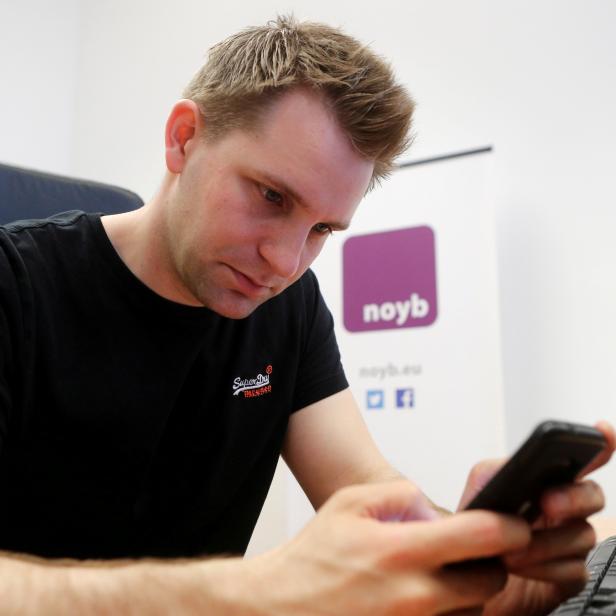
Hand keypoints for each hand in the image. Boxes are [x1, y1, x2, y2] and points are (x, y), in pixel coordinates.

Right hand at [250, 480, 530, 614]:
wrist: (282, 608)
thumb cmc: (314, 558)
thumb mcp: (350, 503)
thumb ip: (398, 494)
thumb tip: (433, 509)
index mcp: (401, 552)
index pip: (481, 537)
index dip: (509, 526)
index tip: (514, 522)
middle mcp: (415, 597)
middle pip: (491, 582)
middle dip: (490, 563)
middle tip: (470, 551)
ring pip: (476, 612)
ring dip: (469, 592)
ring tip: (436, 576)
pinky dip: (449, 612)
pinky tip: (424, 598)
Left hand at [465, 421, 614, 615]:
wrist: (469, 569)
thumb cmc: (479, 526)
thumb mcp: (479, 490)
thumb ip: (493, 472)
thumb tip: (508, 468)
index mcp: (548, 480)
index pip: (584, 459)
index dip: (600, 444)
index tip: (603, 431)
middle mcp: (566, 507)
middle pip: (593, 495)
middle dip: (573, 497)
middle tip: (547, 503)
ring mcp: (571, 540)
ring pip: (582, 536)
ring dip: (545, 542)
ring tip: (511, 548)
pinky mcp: (570, 575)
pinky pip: (574, 570)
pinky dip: (545, 568)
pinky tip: (520, 565)